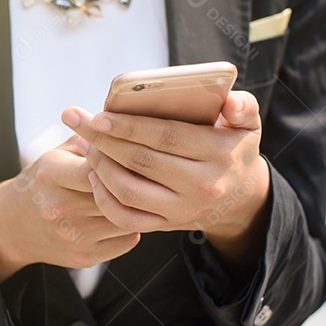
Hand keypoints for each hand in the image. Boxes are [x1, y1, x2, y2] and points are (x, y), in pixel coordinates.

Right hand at [0, 134, 141, 281]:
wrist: (13, 226)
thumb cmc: (42, 183)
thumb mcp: (56, 154)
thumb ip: (88, 137)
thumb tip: (122, 119)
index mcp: (50, 175)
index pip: (94, 168)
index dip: (118, 161)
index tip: (130, 155)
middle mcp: (59, 208)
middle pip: (115, 194)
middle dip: (135, 182)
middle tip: (149, 172)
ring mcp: (72, 237)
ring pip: (126, 218)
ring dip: (137, 205)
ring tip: (141, 192)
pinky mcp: (84, 257)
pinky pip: (127, 240)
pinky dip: (132, 225)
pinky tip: (126, 214)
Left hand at [60, 91, 270, 271]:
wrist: (239, 198)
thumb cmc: (232, 147)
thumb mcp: (247, 125)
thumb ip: (243, 106)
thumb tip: (229, 100)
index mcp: (219, 153)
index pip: (166, 137)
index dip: (130, 126)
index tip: (99, 115)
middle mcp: (202, 185)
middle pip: (141, 161)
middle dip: (104, 140)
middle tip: (78, 122)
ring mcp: (182, 209)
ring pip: (130, 191)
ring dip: (101, 167)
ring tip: (86, 145)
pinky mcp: (167, 225)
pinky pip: (127, 218)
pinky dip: (105, 199)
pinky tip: (92, 175)